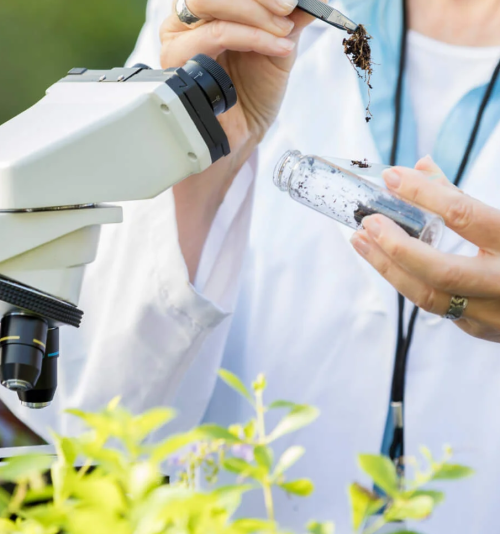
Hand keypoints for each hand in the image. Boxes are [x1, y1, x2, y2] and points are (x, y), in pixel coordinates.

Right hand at [160, 0, 322, 280]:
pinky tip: (277, 49)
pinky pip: (213, 37)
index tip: (292, 0)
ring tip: (283, 36)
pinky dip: (251, 37)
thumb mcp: (278, 44)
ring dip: (255, 16)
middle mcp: (185, 21)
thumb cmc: (254, 93)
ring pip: (208, 6)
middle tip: (288, 9)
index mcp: (206, 12)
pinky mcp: (176, 63)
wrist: (243, 135)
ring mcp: (177, 40)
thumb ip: (289, 16)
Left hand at [350, 155, 499, 342]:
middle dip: (396, 246)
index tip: (392, 178)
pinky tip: (386, 263)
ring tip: (361, 241)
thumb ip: (463, 198)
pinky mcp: (478, 328)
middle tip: (368, 223)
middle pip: (440, 270)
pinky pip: (434, 305)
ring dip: (388, 268)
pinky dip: (405, 281)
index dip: (424, 194)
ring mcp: (492, 313)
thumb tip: (421, 167)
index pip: (463, 215)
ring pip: (428, 297)